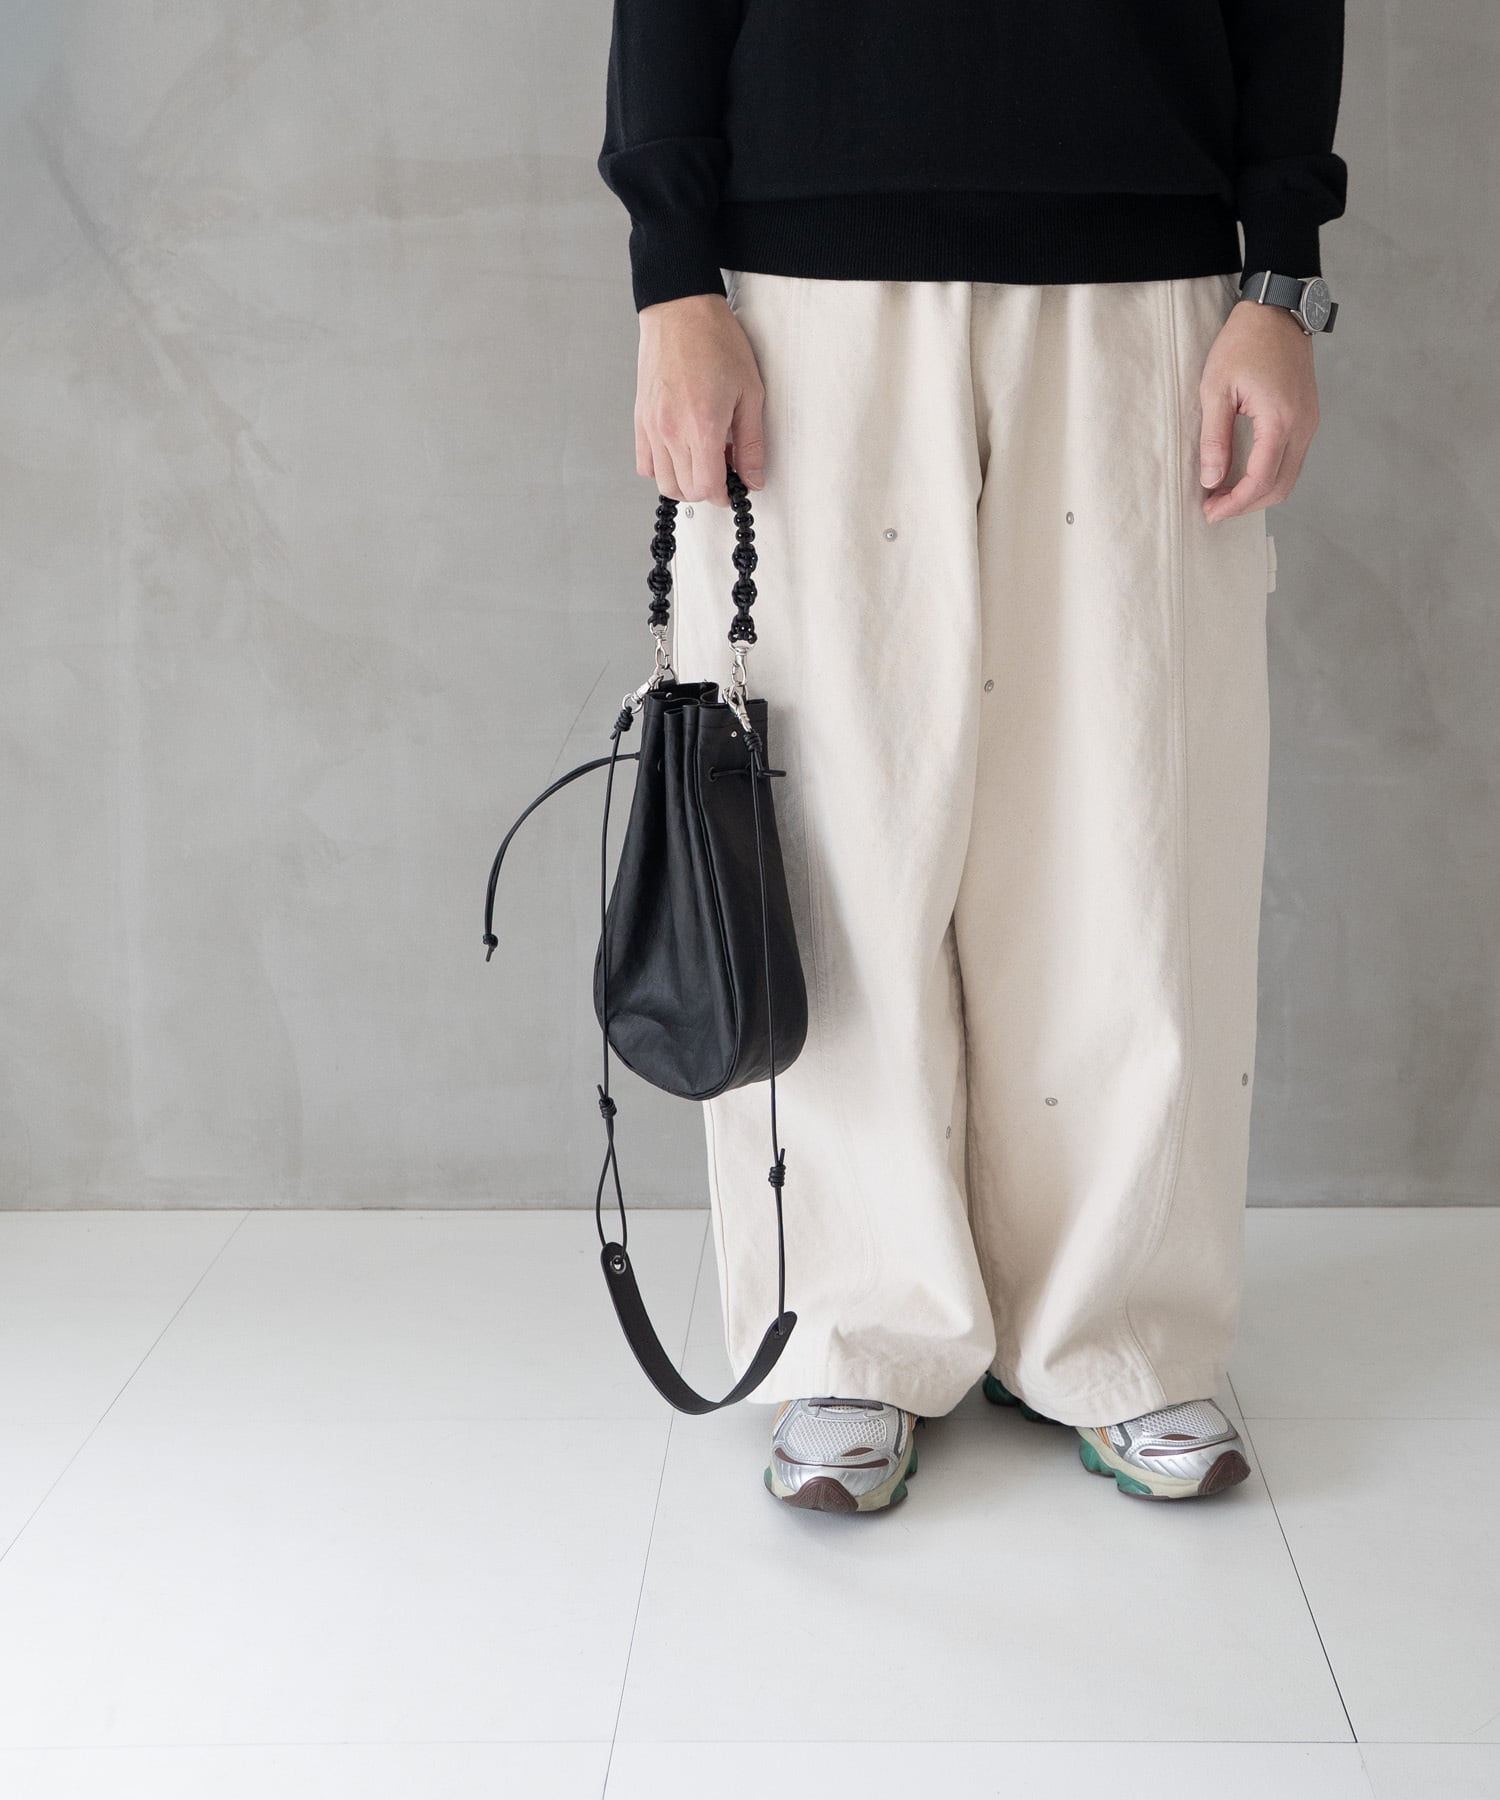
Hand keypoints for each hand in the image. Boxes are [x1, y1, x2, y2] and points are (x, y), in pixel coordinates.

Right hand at [634, 292, 765, 506]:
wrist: (680, 310)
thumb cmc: (716, 342)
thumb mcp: (750, 393)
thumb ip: (752, 444)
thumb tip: (753, 479)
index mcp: (702, 426)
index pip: (707, 488)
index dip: (724, 495)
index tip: (734, 486)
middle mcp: (671, 431)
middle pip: (685, 490)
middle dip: (708, 489)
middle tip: (724, 466)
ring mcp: (651, 427)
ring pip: (663, 482)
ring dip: (685, 482)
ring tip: (703, 458)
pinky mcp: (640, 419)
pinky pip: (645, 464)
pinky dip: (662, 469)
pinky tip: (680, 452)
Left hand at [1198, 299, 1321, 522]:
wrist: (1276, 311)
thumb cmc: (1243, 343)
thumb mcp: (1215, 389)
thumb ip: (1214, 438)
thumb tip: (1211, 479)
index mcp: (1280, 420)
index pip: (1261, 480)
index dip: (1235, 503)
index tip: (1210, 512)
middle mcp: (1302, 425)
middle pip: (1280, 487)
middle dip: (1246, 505)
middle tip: (1214, 508)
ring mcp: (1309, 422)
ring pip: (1289, 477)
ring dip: (1258, 492)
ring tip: (1225, 494)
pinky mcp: (1308, 417)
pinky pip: (1292, 459)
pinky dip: (1269, 475)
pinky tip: (1244, 474)